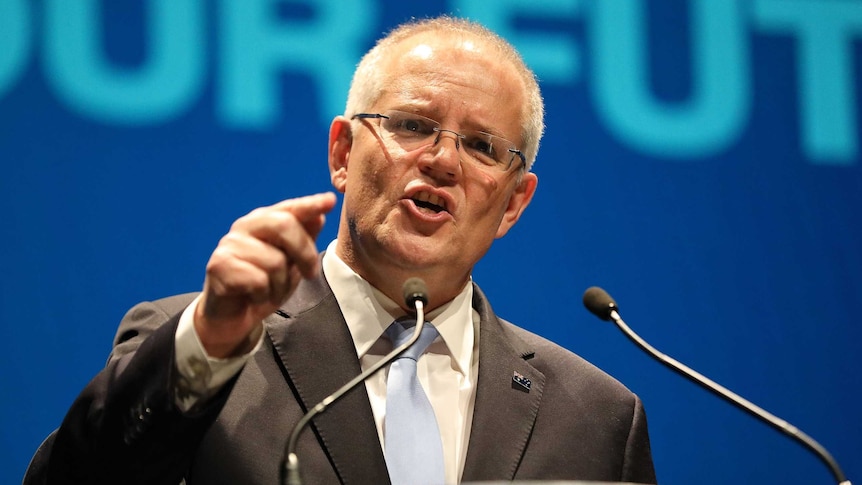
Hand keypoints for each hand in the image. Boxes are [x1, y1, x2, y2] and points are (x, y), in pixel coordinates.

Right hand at [194, 192, 336, 357]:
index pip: (290, 208)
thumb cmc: (264, 285)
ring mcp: (229, 244)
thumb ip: (304, 237)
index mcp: (263, 221)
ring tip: (270, 291)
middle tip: (310, 275)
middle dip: (305, 254)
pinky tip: (253, 297)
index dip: (310, 204)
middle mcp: (244, 226)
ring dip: (280, 285)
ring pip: (274, 261)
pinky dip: (263, 296)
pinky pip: (258, 281)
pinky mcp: (218, 266)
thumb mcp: (292, 262)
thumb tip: (320, 213)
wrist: (232, 317)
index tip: (330, 201)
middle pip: (284, 225)